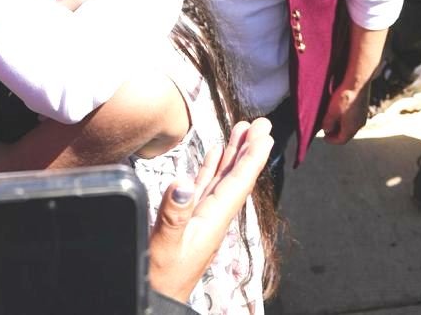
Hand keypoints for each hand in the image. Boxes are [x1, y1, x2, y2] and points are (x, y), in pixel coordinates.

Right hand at [148, 118, 273, 301]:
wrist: (156, 298)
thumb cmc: (161, 278)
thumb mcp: (166, 246)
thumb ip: (174, 215)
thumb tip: (182, 183)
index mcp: (213, 221)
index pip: (238, 183)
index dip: (252, 157)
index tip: (264, 134)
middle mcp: (213, 216)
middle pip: (236, 176)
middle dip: (248, 149)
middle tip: (261, 123)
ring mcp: (202, 218)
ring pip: (223, 178)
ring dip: (233, 154)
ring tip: (242, 130)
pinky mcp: (189, 219)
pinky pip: (206, 187)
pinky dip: (212, 168)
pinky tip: (215, 155)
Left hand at [320, 83, 369, 144]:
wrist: (358, 83)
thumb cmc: (345, 97)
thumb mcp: (332, 112)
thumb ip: (328, 123)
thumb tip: (326, 130)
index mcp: (351, 128)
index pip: (341, 140)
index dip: (331, 140)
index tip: (324, 137)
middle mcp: (359, 125)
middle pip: (347, 134)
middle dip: (336, 133)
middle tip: (327, 130)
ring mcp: (363, 116)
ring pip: (351, 126)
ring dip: (341, 126)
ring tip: (332, 120)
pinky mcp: (363, 108)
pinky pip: (354, 118)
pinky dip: (346, 119)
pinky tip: (341, 111)